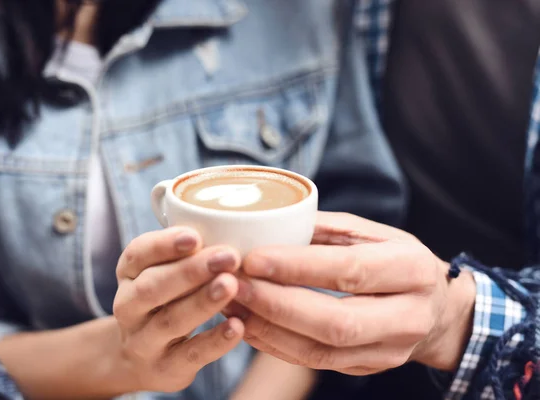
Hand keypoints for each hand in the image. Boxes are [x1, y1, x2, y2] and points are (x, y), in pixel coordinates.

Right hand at [112, 227, 243, 392]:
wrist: (143, 356)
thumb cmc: (167, 298)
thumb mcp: (165, 271)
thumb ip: (189, 252)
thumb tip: (232, 224)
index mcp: (129, 273)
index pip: (137, 254)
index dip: (163, 245)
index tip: (194, 235)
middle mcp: (128, 306)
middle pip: (152, 287)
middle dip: (190, 271)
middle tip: (228, 257)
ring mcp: (143, 341)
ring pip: (169, 321)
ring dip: (202, 302)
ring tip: (231, 285)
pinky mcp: (164, 369)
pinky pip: (190, 355)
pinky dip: (214, 341)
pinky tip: (237, 326)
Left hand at [227, 212, 475, 375]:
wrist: (436, 310)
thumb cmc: (398, 260)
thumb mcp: (375, 233)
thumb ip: (327, 229)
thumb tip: (270, 224)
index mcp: (412, 269)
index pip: (349, 270)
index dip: (297, 267)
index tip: (253, 258)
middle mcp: (407, 317)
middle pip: (335, 322)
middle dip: (277, 305)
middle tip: (235, 286)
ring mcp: (389, 351)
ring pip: (321, 352)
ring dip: (269, 330)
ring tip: (232, 306)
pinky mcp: (368, 368)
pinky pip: (316, 364)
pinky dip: (277, 346)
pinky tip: (249, 326)